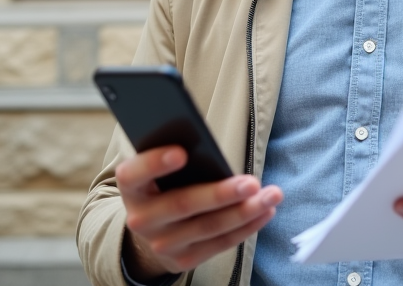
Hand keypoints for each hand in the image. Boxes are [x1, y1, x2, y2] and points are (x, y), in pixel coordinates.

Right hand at [116, 145, 282, 279]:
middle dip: (220, 194)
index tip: (181, 153)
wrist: (153, 228)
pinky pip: (219, 244)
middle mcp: (141, 218)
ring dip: (244, 212)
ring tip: (270, 195)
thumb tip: (205, 143)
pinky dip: (246, 227)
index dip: (155, 163)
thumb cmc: (164, 183)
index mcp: (131, 186)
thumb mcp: (159, 168)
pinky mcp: (183, 260)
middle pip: (182, 204)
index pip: (134, 173)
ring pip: (207, 227)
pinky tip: (265, 212)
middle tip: (251, 183)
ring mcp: (162, 243)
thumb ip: (175, 155)